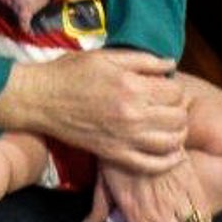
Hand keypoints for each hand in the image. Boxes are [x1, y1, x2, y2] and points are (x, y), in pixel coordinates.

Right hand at [0, 49, 187, 170]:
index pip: (174, 92)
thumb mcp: (107, 56)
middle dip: (179, 110)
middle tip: (170, 106)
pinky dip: (167, 162)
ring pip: (170, 143)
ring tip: (173, 126)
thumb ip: (143, 60)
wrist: (41, 98)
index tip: (167, 88)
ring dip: (178, 134)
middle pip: (177, 118)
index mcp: (132, 87)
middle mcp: (133, 115)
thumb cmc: (72, 72)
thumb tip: (171, 63)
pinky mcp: (114, 154)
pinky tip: (172, 154)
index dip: (175, 89)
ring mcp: (124, 138)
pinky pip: (150, 165)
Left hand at [85, 155, 211, 221]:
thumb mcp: (103, 180)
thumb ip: (99, 206)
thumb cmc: (118, 154)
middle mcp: (160, 211)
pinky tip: (192, 214)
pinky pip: (207, 214)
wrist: (139, 125)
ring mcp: (179, 197)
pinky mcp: (193, 182)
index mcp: (137, 214)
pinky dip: (202, 219)